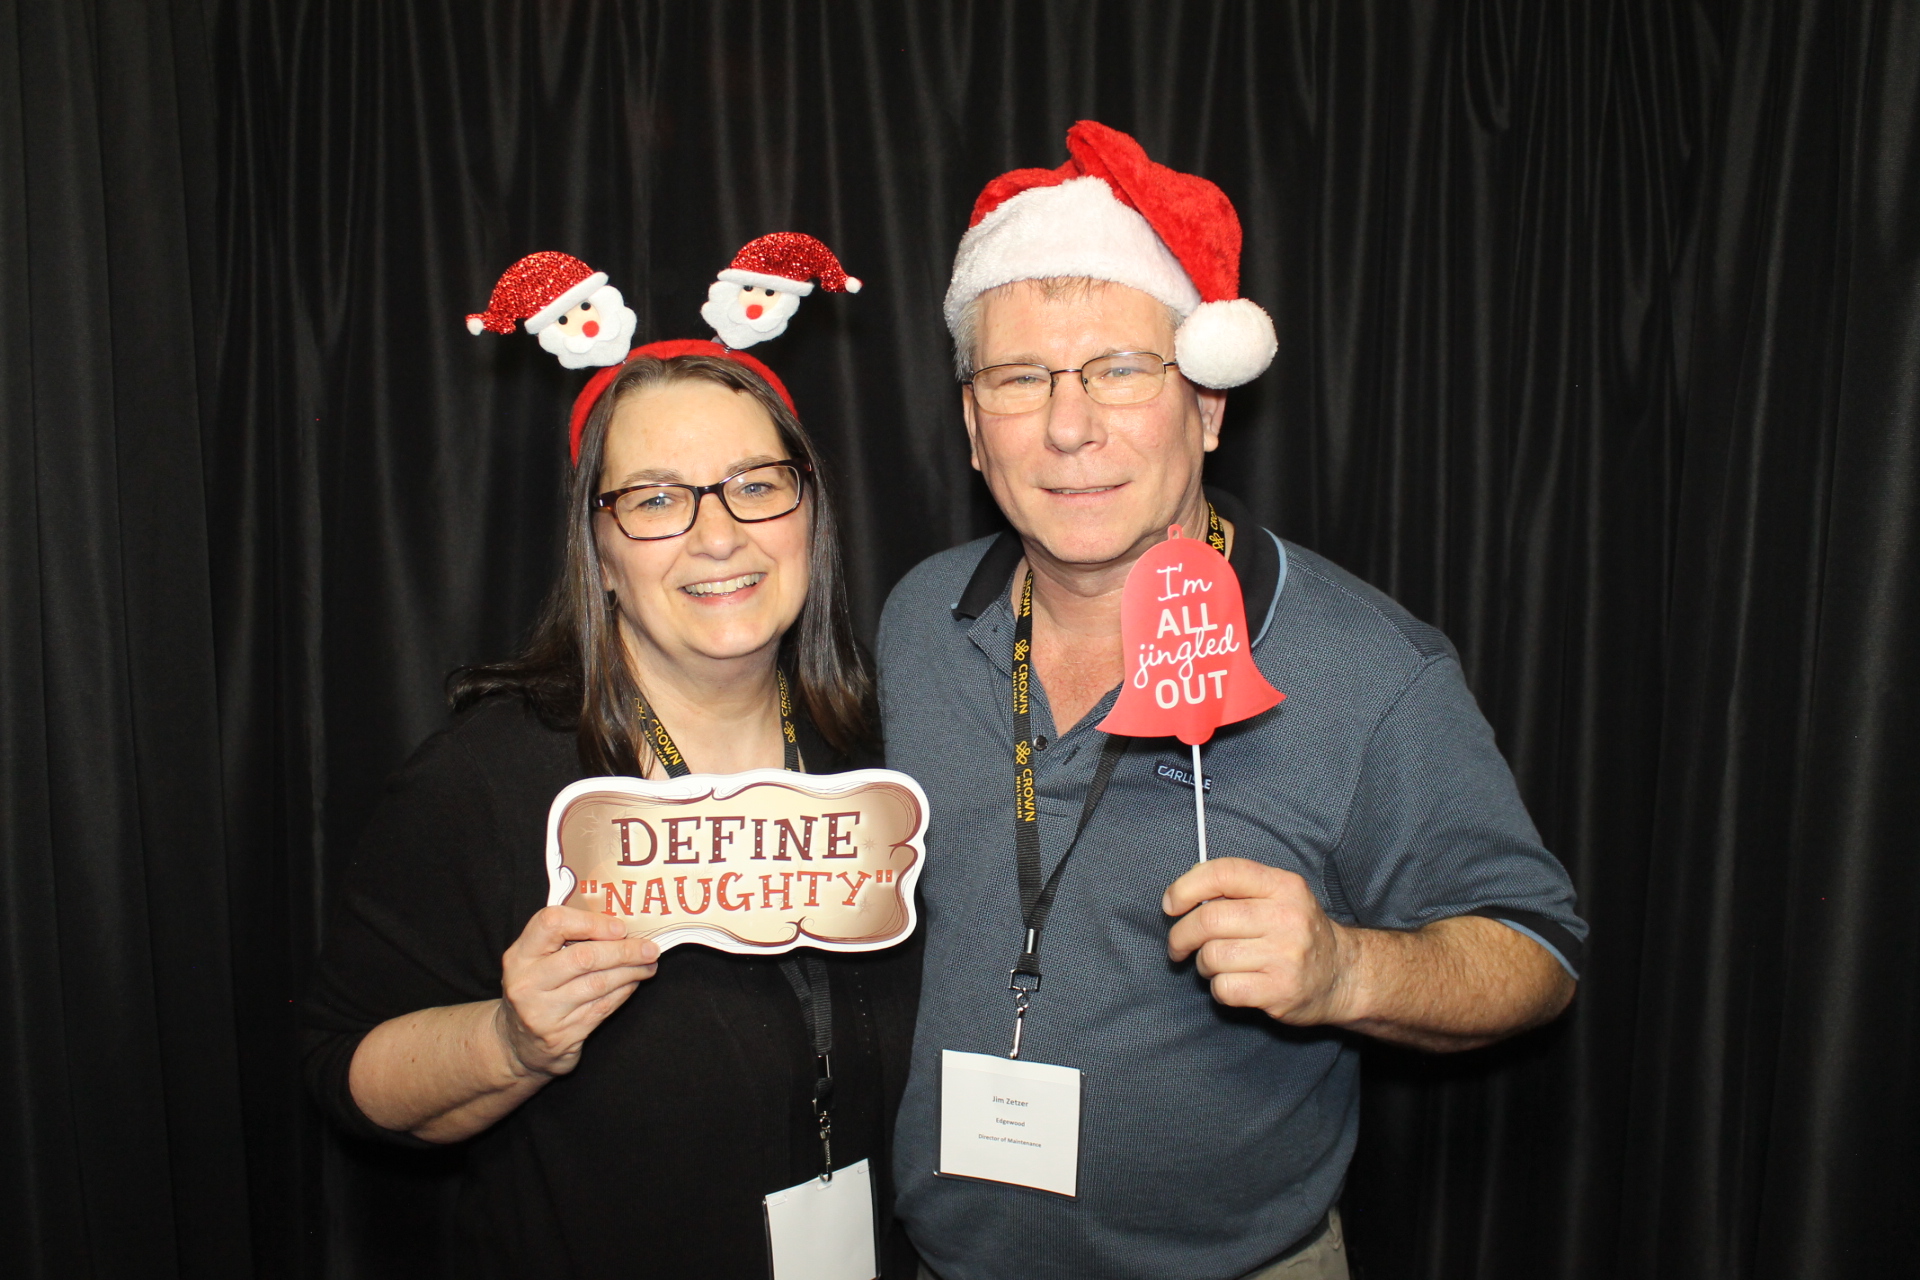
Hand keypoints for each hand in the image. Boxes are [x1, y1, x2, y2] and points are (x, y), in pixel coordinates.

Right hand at [495, 906, 659, 1078]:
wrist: (518, 1044)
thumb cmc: (536, 991)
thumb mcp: (536, 961)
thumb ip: (565, 940)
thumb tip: (618, 926)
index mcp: (519, 955)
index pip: (552, 923)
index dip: (591, 922)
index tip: (620, 927)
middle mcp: (526, 983)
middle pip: (583, 957)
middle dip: (624, 951)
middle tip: (650, 948)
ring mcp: (542, 1013)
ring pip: (598, 984)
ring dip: (631, 972)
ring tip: (649, 964)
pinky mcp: (561, 1036)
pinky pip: (602, 1008)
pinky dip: (623, 992)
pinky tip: (633, 983)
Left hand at [1163, 858, 1357, 1025]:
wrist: (1343, 975)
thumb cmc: (1297, 932)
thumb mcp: (1279, 896)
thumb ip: (1238, 888)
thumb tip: (1183, 891)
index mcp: (1283, 886)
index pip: (1223, 873)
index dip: (1186, 887)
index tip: (1170, 904)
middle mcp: (1286, 917)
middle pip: (1209, 919)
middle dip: (1181, 935)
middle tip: (1178, 945)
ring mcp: (1285, 956)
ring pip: (1212, 956)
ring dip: (1203, 963)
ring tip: (1216, 964)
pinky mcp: (1279, 991)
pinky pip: (1223, 987)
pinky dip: (1218, 987)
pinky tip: (1232, 983)